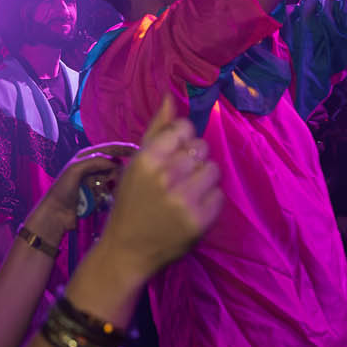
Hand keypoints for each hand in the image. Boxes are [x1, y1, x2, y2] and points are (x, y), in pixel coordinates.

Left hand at [31, 142, 135, 240]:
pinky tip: (106, 198)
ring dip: (114, 183)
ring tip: (106, 190)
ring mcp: (96, 181)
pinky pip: (112, 191)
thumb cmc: (62, 190)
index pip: (109, 148)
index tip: (138, 149)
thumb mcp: (76, 169)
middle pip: (115, 164)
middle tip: (113, 180)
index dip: (123, 148)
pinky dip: (111, 194)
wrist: (56, 214)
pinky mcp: (98, 194)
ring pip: (115, 178)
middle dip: (118, 170)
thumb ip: (95, 161)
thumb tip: (114, 163)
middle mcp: (92, 167)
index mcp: (86, 156)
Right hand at [96, 97, 222, 277]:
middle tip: (178, 175)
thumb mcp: (136, 163)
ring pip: (213, 169)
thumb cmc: (131, 202)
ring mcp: (185, 200)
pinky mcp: (200, 221)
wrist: (128, 249)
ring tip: (187, 190)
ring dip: (203, 178)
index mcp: (147, 159)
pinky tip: (192, 207)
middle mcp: (166, 177)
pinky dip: (209, 200)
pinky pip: (219, 195)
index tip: (173, 153)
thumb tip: (171, 96)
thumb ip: (156, 129)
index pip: (184, 128)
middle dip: (193, 159)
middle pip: (201, 147)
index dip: (181, 139)